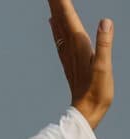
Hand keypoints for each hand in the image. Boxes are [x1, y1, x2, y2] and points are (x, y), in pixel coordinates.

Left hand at [48, 0, 114, 127]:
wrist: (85, 110)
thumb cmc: (97, 90)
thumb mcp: (104, 66)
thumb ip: (105, 44)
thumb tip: (105, 22)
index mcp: (78, 44)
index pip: (68, 16)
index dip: (61, 2)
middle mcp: (70, 46)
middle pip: (60, 18)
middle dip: (56, 2)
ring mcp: (68, 53)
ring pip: (58, 25)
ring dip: (55, 10)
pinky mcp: (70, 59)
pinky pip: (59, 37)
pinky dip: (55, 25)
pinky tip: (52, 22)